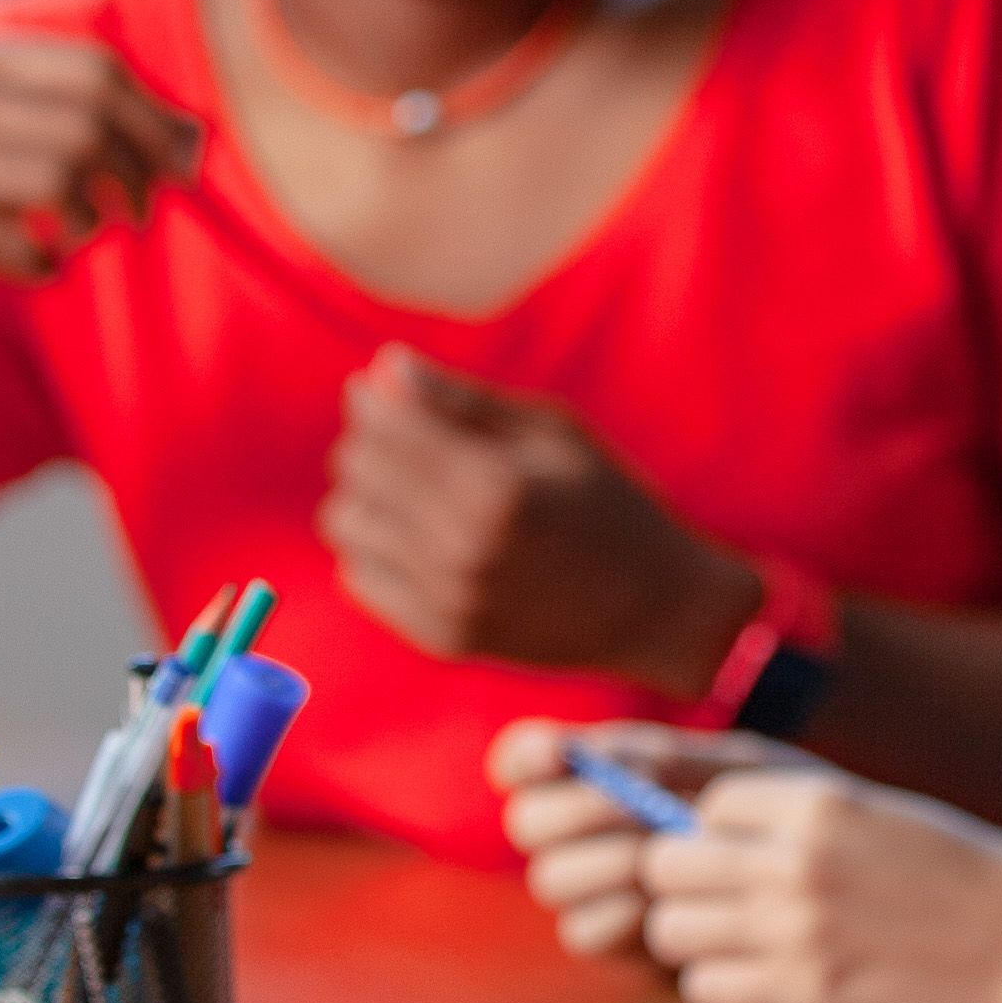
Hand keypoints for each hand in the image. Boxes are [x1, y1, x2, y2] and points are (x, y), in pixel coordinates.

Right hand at [0, 30, 197, 337]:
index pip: (92, 68)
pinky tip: (41, 266)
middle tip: (146, 208)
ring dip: (93, 217)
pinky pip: (16, 242)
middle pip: (86, 120)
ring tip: (88, 235)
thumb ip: (65, 111)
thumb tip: (195, 133)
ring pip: (58, 176)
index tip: (183, 158)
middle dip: (138, 168)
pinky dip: (42, 262)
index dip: (152, 114)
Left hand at [325, 348, 754, 684]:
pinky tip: (417, 536)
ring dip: (367, 494)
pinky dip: (375, 547)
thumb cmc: (609, 502)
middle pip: (355, 469)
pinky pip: (359, 577)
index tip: (389, 390)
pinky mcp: (442, 636)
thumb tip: (384, 366)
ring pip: (345, 523)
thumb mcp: (552, 431)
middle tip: (408, 438)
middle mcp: (462, 546)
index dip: (374, 397)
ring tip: (411, 489)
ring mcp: (448, 598)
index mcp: (493, 484)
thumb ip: (464, 400)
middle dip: (370, 440)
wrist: (656, 609)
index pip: (382, 425)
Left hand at [498, 721, 1001, 1002]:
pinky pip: (704, 990)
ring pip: (672, 931)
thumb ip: (801, 818)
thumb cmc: (967, 881)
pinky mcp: (806, 996)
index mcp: (822, 802)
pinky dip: (723, 988)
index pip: (708, 806)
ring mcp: (797, 932)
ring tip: (747, 946)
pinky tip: (768, 982)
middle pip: (668, 866)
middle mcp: (798, 861)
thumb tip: (703, 824)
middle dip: (686, 886)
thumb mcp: (885, 817)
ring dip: (697, 940)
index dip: (717, 833)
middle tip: (726, 906)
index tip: (746, 856)